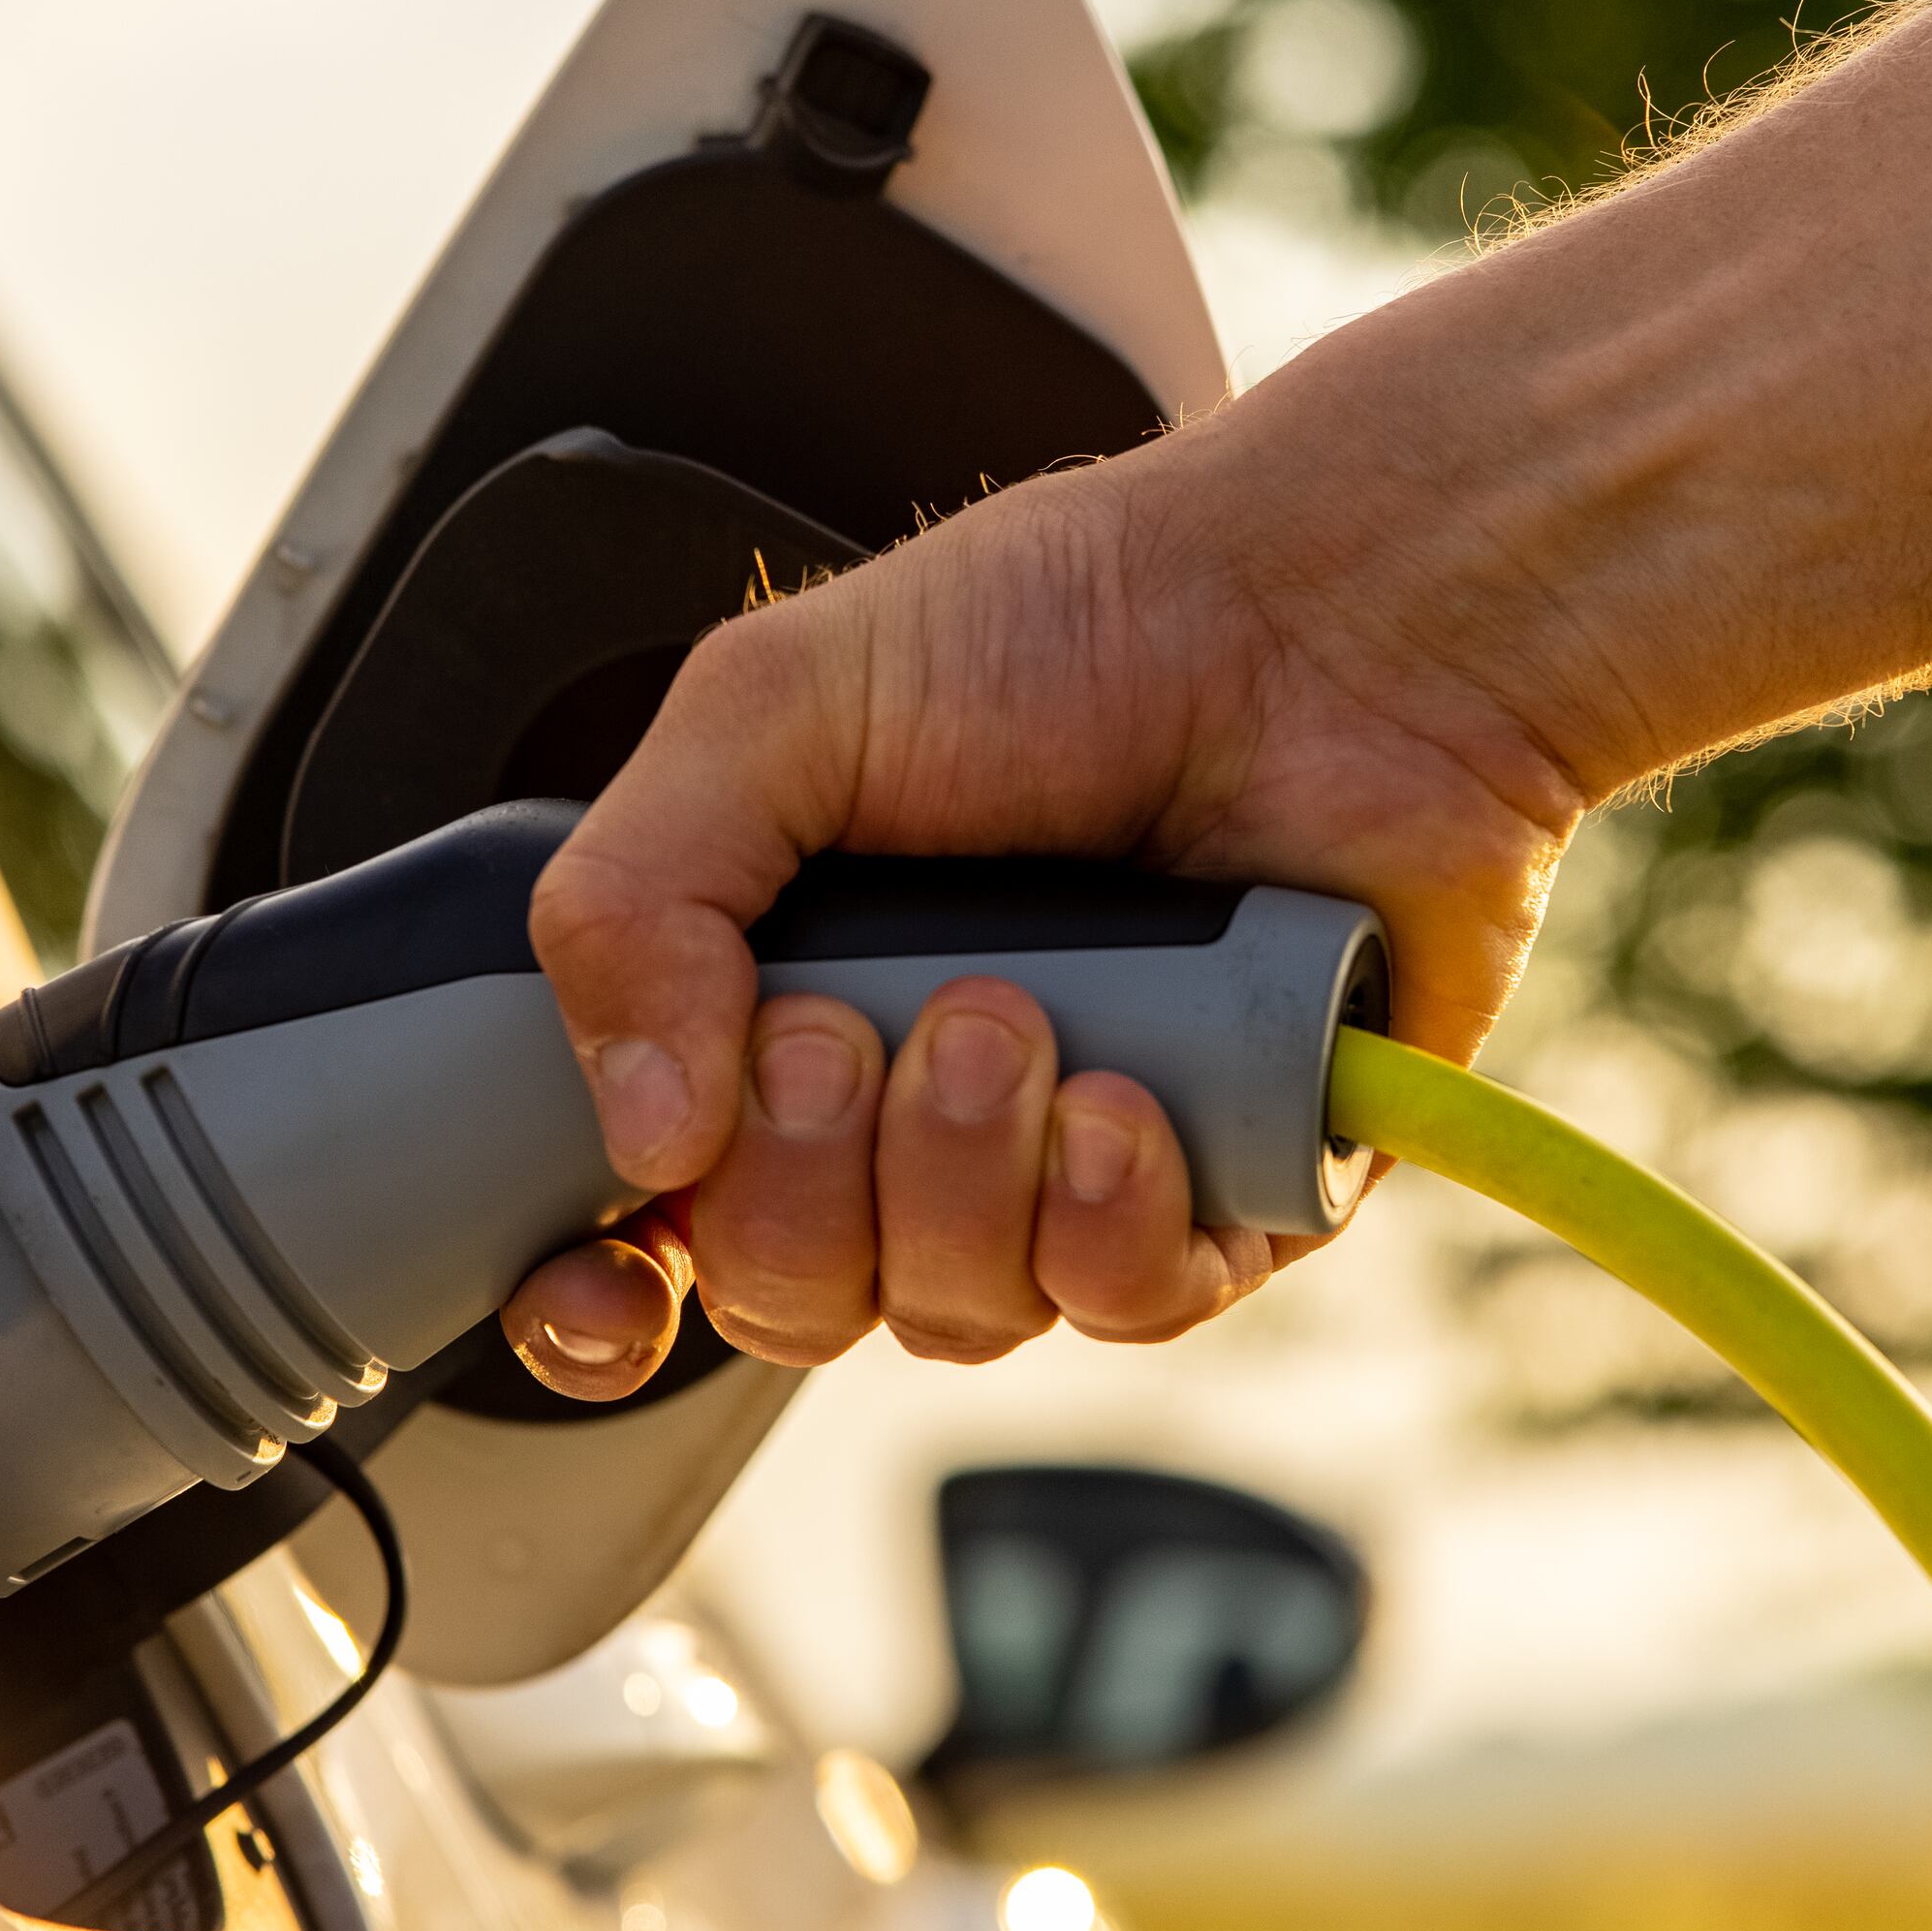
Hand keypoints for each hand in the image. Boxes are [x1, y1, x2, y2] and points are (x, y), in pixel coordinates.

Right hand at [500, 440, 1585, 1393]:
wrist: (1327, 616)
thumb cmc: (1074, 623)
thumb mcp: (774, 706)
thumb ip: (635, 899)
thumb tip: (637, 1134)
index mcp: (780, 1001)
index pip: (654, 1229)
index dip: (607, 1295)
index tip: (604, 1282)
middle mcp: (915, 1107)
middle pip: (788, 1295)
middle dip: (798, 1185)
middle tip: (848, 1030)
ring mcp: (1071, 1162)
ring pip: (953, 1314)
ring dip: (957, 1179)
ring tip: (1016, 1014)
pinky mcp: (1231, 1192)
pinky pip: (1123, 1306)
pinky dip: (1105, 1223)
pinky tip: (1127, 1098)